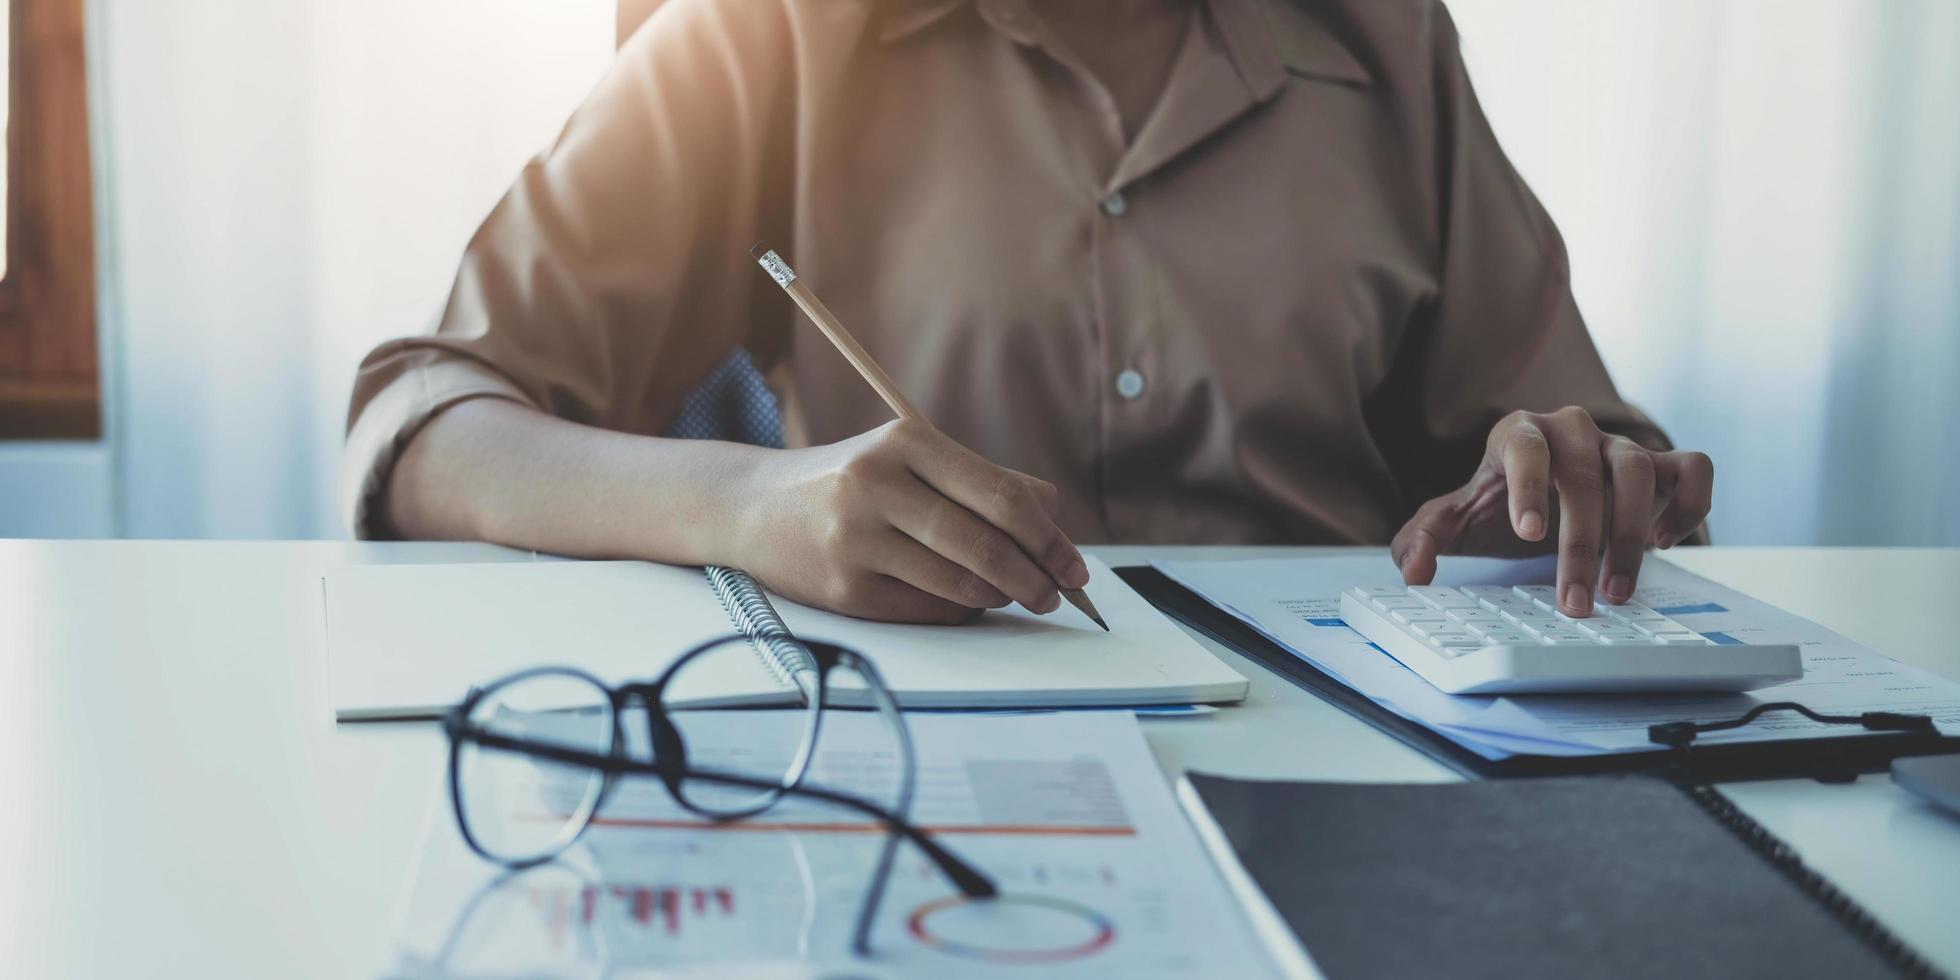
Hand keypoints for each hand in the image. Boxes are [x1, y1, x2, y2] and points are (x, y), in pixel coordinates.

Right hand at [728, 418, 1089, 623]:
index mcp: (905, 441)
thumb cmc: (848, 482)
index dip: (1048, 537)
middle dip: (1035, 577)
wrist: (754, 507)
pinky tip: (965, 600)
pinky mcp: (843, 587)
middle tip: (1055, 593)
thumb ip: (981, 480)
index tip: (1073, 564)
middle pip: (985, 544)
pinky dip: (959, 609)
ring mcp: (856, 537)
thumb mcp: (909, 460)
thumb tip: (1052, 512)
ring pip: (960, 583)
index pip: (1001, 495)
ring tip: (1012, 595)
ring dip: (1000, 596)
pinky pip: (926, 608)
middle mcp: (877, 484)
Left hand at [1391, 407, 1712, 616]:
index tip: (1528, 535)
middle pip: (1586, 476)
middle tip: (1576, 601)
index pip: (1525, 449)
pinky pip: (1694, 469)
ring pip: (1640, 473)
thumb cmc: (1496, 504)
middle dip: (1582, 545)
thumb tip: (1415, 573)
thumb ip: (1423, 541)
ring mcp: (1620, 444)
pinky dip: (1688, 504)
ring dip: (1632, 536)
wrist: (1540, 498)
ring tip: (1616, 590)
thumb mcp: (1452, 523)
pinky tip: (1665, 542)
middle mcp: (1572, 429)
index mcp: (1518, 434)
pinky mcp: (1662, 462)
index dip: (1529, 487)